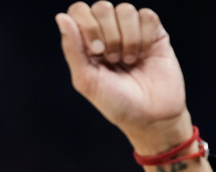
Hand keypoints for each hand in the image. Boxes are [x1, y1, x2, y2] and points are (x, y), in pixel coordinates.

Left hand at [56, 2, 191, 155]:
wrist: (151, 117)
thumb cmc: (116, 103)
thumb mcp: (87, 81)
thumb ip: (72, 49)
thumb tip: (61, 17)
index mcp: (87, 41)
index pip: (79, 10)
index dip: (87, 26)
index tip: (96, 52)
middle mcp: (109, 31)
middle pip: (102, 6)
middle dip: (108, 35)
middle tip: (113, 60)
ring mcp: (132, 30)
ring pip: (125, 10)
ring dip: (127, 39)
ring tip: (129, 61)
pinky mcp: (155, 32)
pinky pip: (146, 16)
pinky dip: (144, 37)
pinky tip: (144, 54)